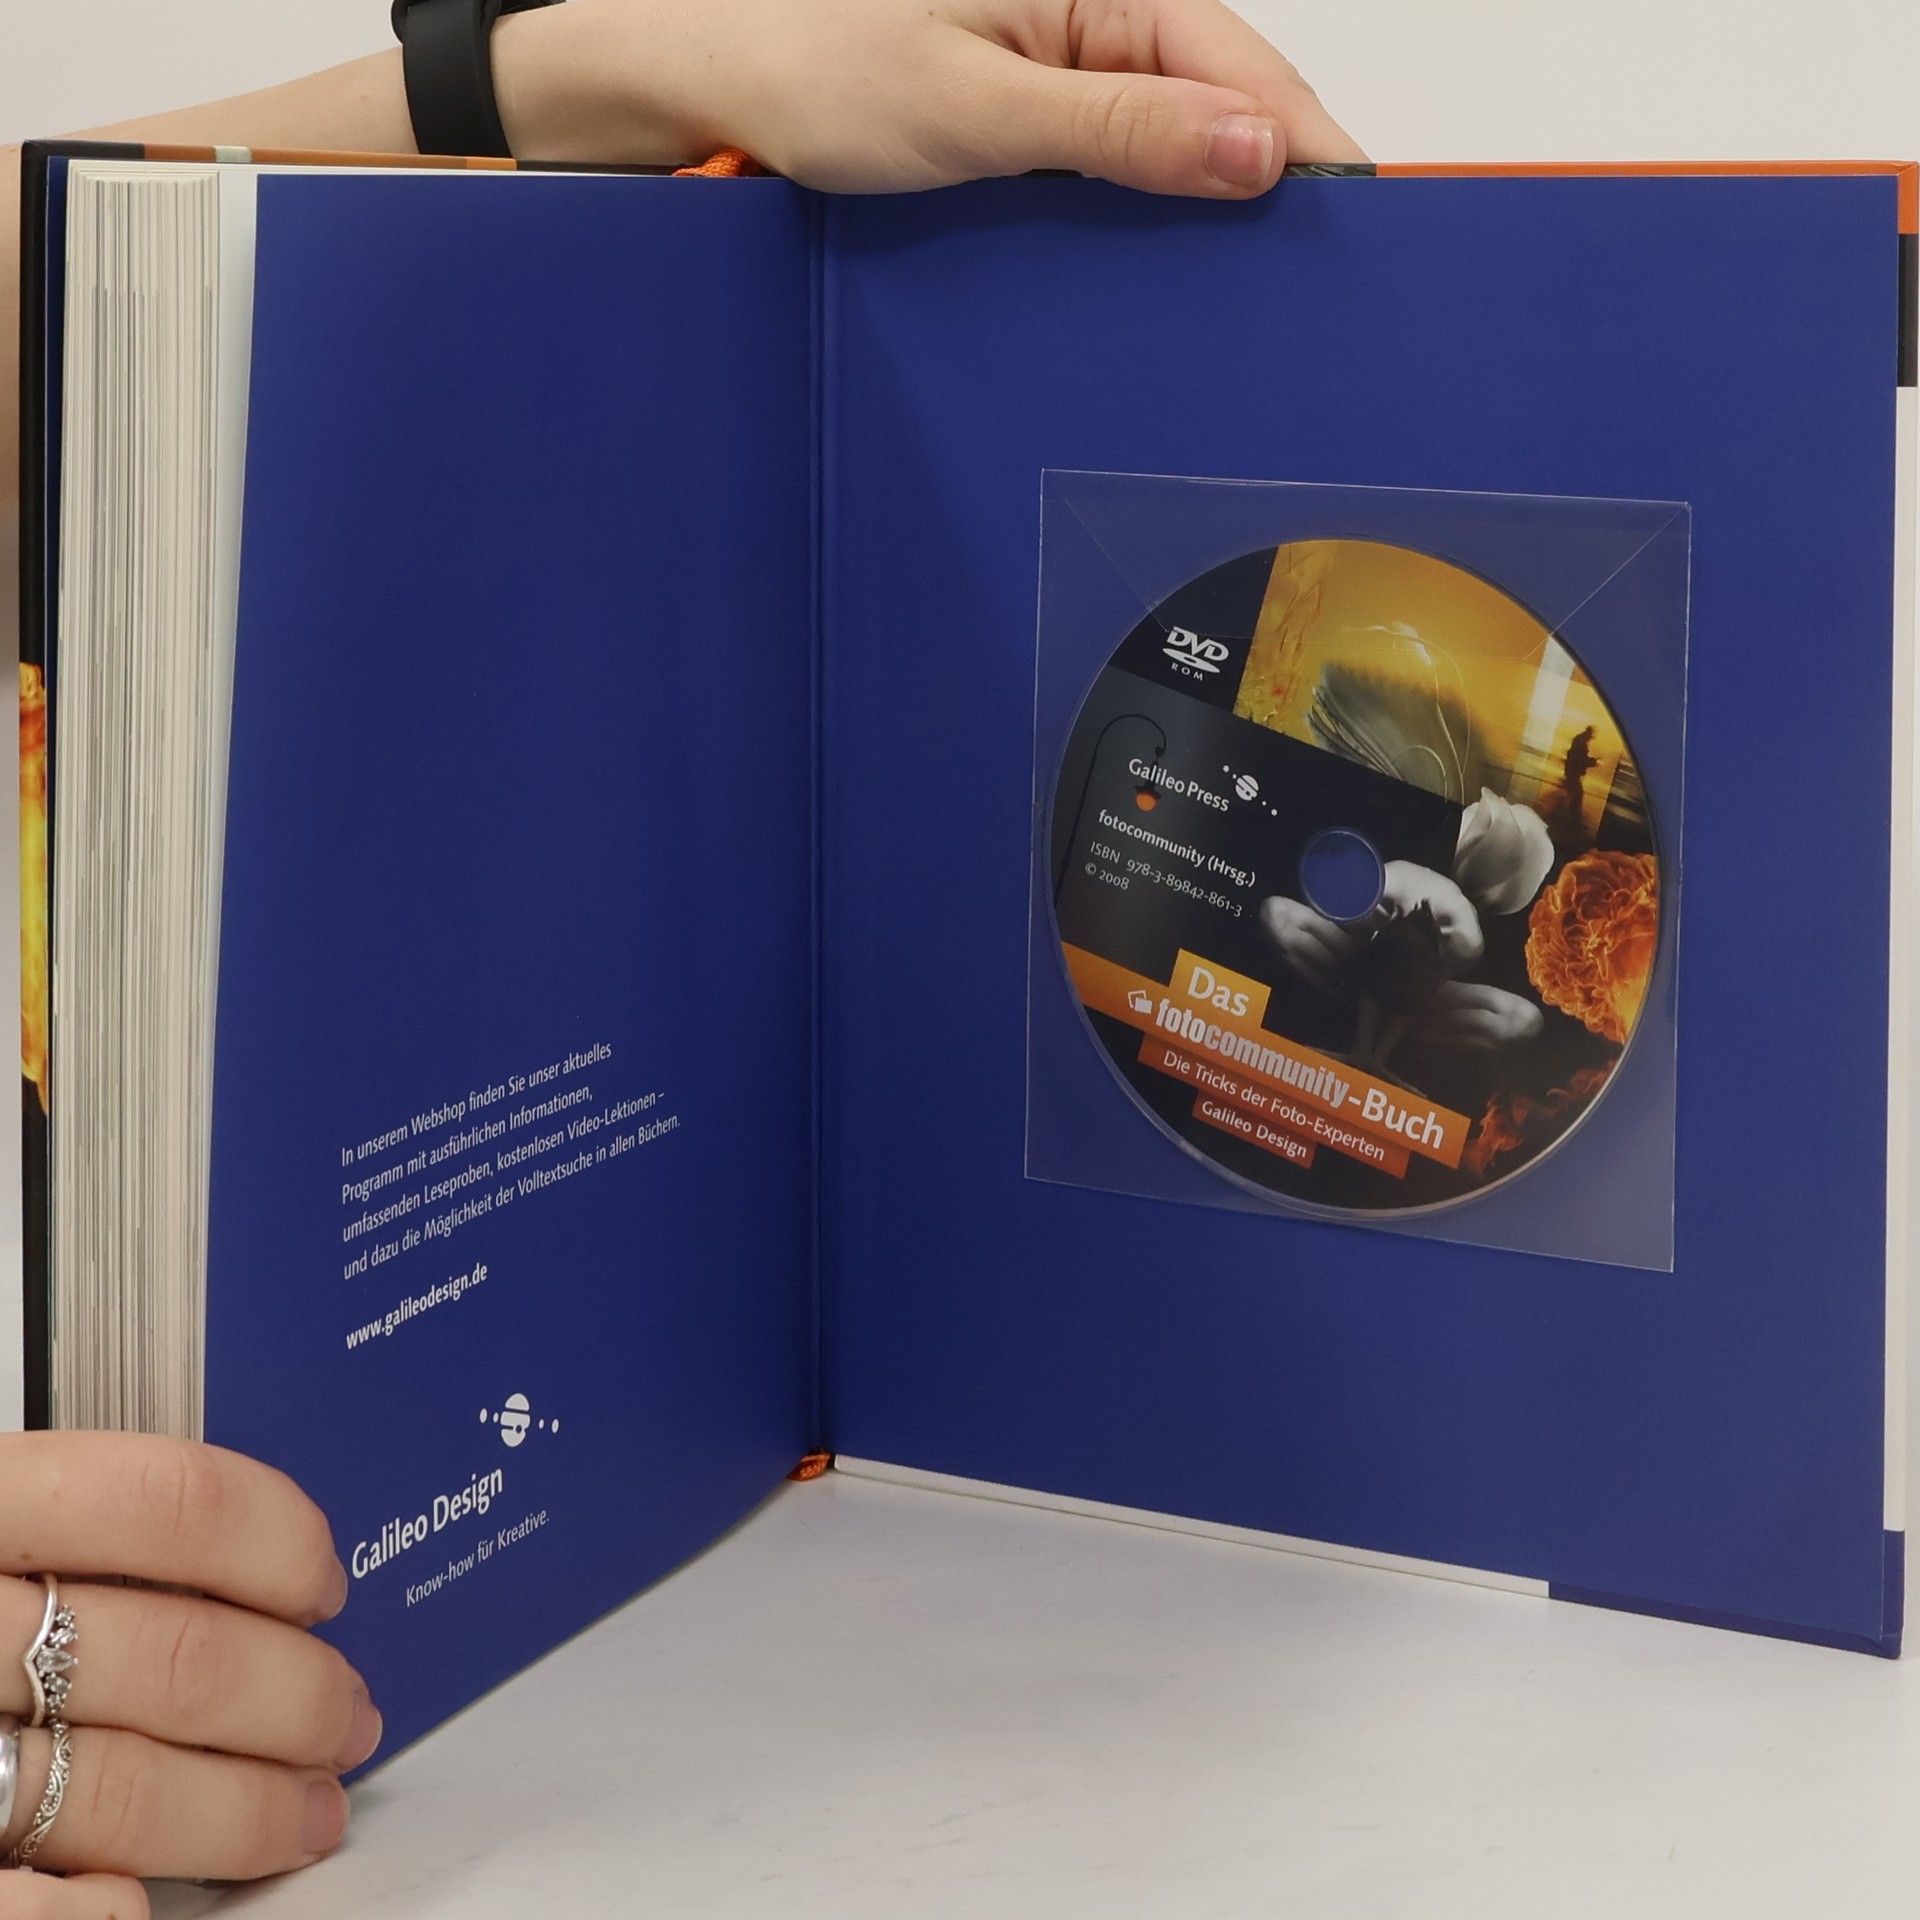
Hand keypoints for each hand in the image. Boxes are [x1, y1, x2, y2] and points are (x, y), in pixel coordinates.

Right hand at [0, 1433, 376, 1915]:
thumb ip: (62, 1530)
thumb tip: (237, 1560)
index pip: (161, 1502)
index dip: (273, 1541)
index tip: (324, 1581)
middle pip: (168, 1655)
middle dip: (293, 1697)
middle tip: (348, 1718)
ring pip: (117, 1785)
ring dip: (244, 1811)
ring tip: (305, 1814)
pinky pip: (7, 1904)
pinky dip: (86, 1916)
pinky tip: (140, 1911)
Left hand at [496, 0, 1364, 195]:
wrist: (710, 74)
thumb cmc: (813, 64)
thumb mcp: (979, 107)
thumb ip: (1120, 129)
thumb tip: (1254, 149)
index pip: (1247, 63)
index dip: (1309, 146)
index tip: (1362, 223)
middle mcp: (1092, 6)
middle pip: (1224, 94)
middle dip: (1272, 178)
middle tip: (1315, 278)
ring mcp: (1063, 55)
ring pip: (1177, 126)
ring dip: (1213, 198)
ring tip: (1258, 278)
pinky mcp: (1032, 99)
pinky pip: (1121, 148)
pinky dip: (1152, 200)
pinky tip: (1172, 251)